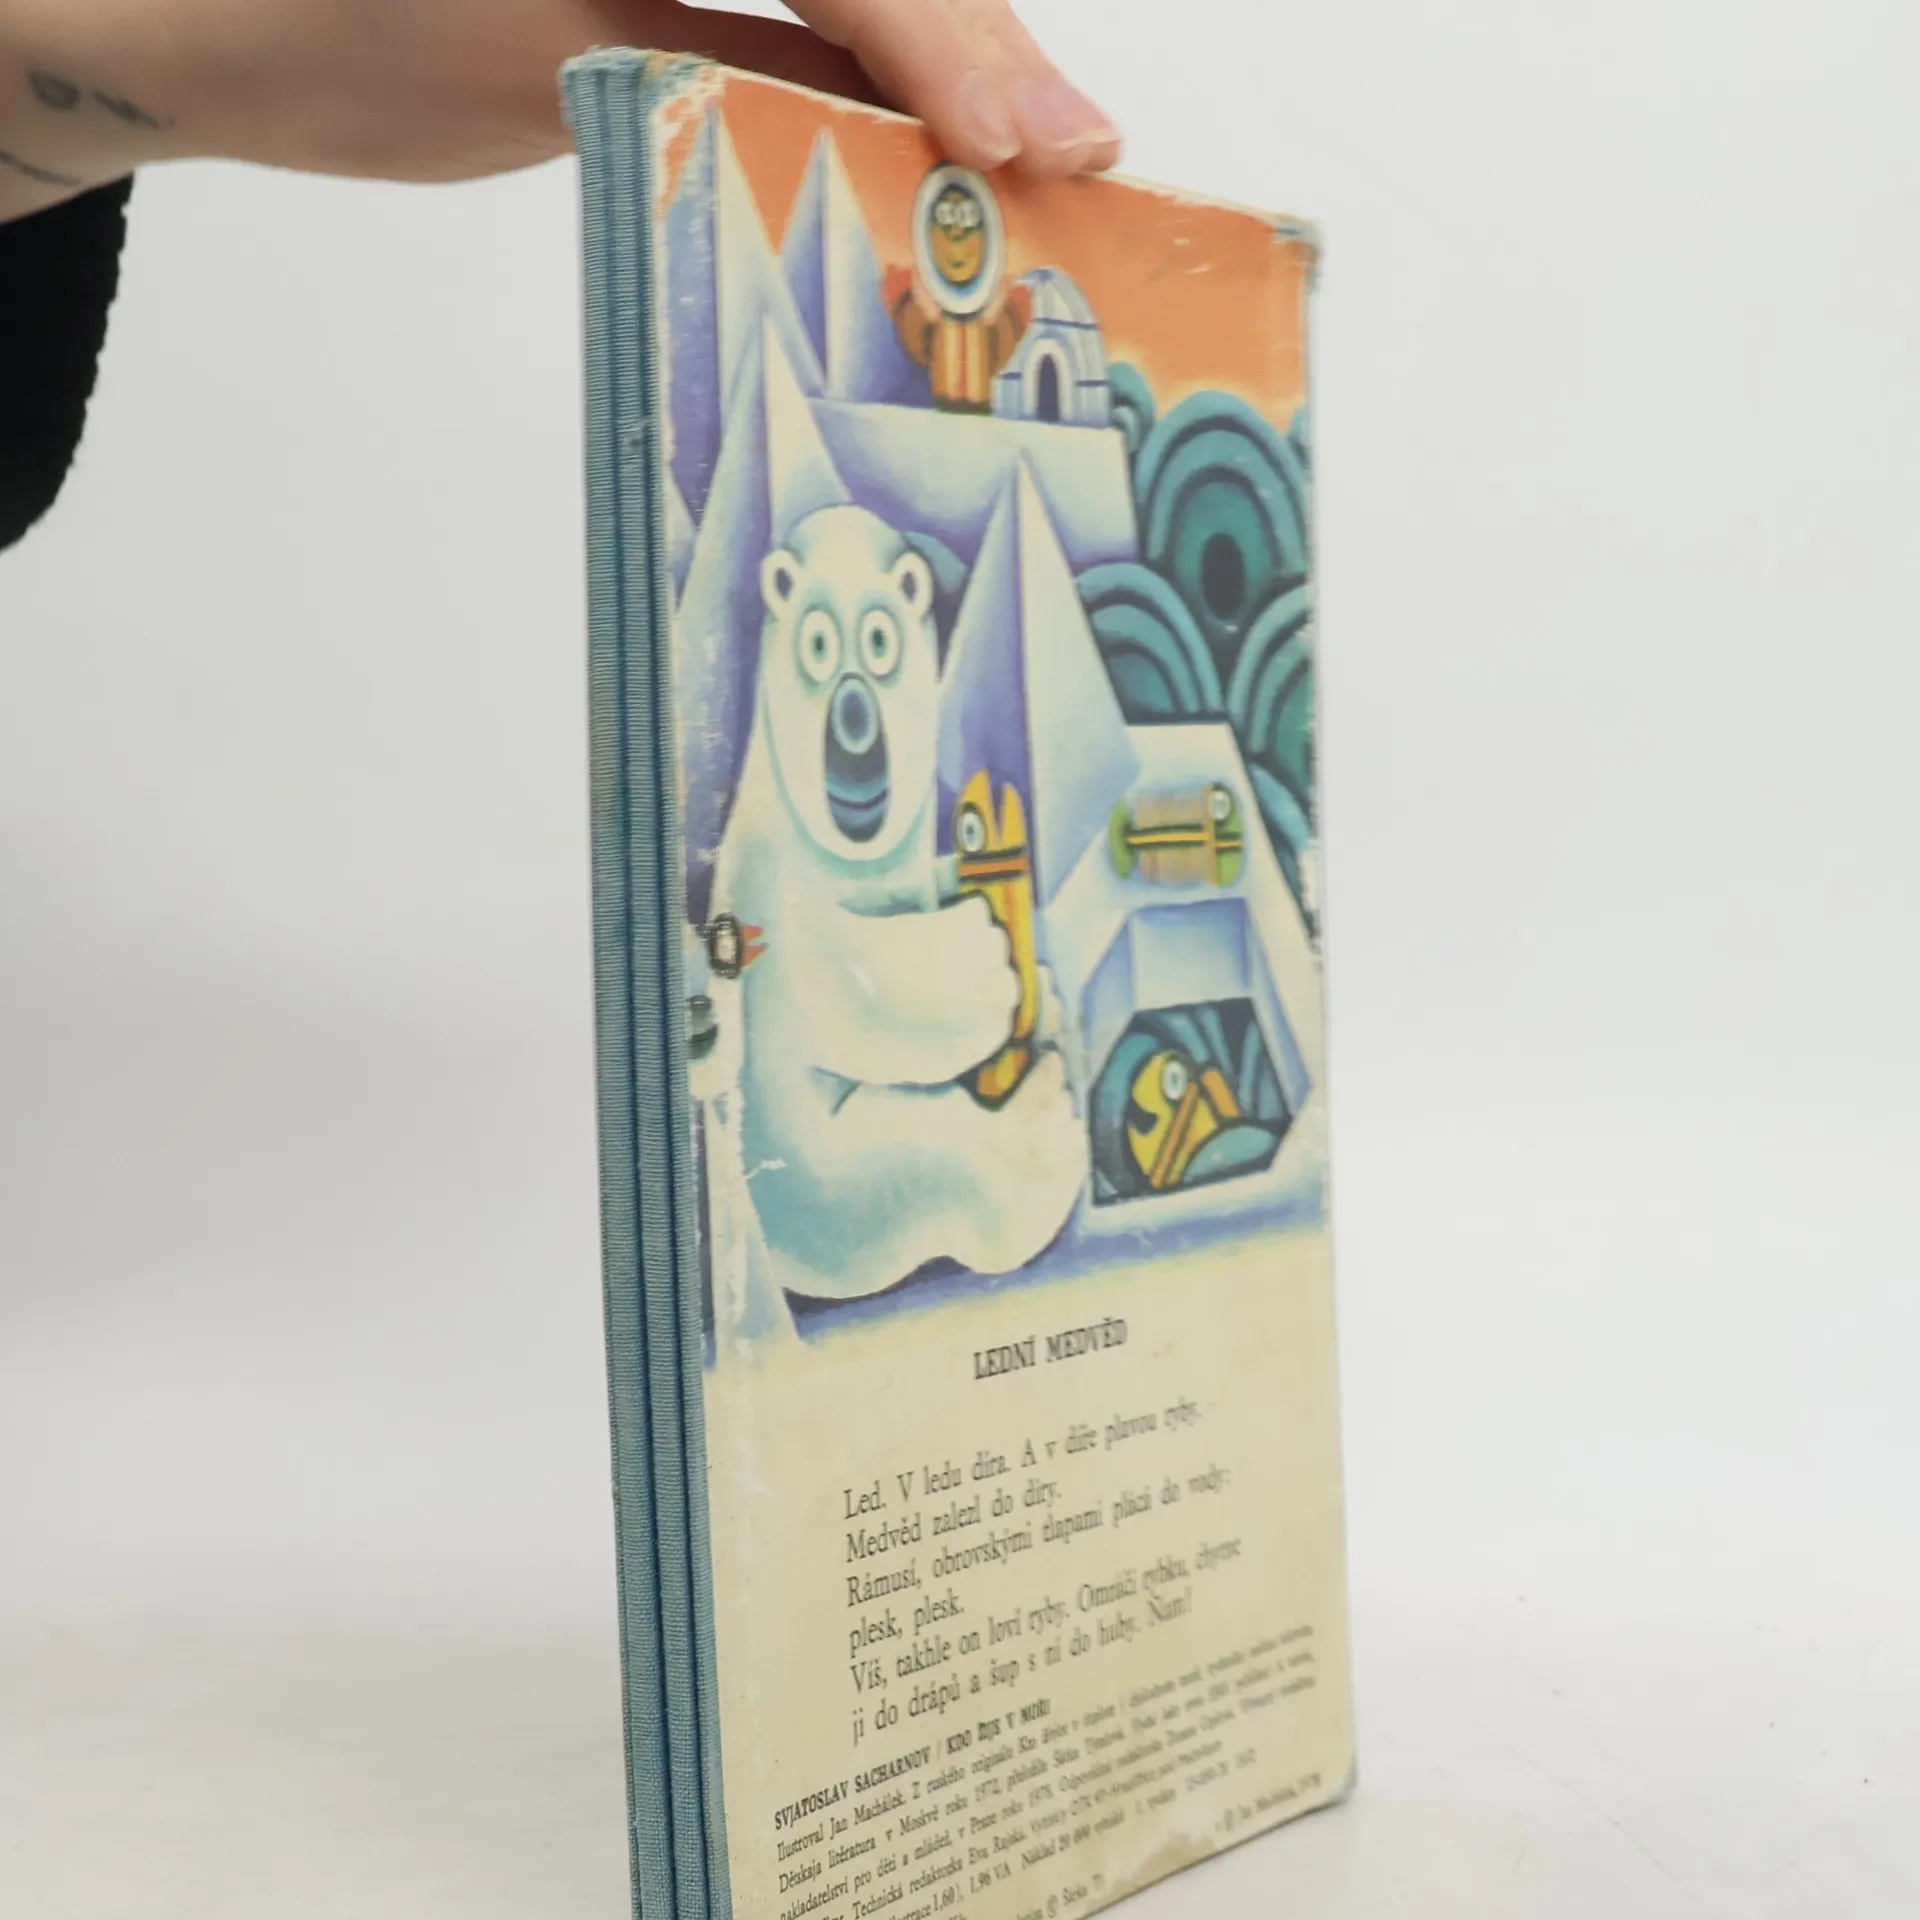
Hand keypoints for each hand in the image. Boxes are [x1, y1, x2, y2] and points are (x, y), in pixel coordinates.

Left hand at [0, 0, 1119, 219]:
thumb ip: (725, 69)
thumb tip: (899, 135)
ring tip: (1043, 170)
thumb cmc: (345, 21)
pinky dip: (881, 98)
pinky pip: (812, 37)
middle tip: (1078, 162)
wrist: (237, 30)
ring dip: (955, 81)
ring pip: (864, 0)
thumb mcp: (548, 52)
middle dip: (980, 50)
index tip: (1019, 135)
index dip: (940, 32)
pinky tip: (946, 165)